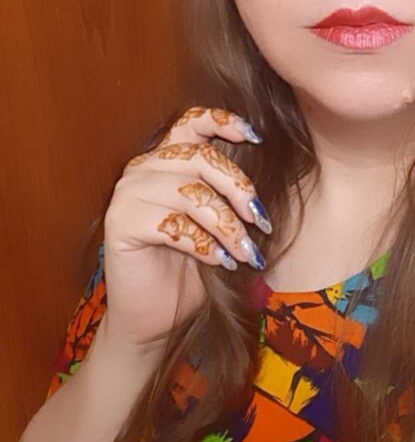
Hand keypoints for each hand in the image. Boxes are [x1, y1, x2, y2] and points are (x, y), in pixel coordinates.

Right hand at [101, 106, 269, 348]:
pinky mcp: (119, 223)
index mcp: (167, 159)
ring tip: (247, 253)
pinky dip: (203, 244)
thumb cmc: (191, 269)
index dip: (223, 122)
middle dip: (238, 188)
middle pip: (200, 158)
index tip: (256, 138)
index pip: (191, 122)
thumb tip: (269, 173)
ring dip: (226, 225)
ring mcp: (127, 194)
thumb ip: (228, 192)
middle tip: (261, 221)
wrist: (156, 320)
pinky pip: (172, 224)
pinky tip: (220, 261)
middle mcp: (143, 168)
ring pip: (189, 193)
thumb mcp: (217, 222)